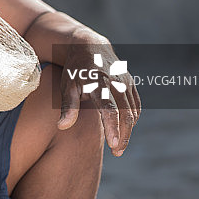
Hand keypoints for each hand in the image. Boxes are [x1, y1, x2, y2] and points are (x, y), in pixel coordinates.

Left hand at [58, 40, 140, 156]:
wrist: (89, 47)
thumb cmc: (74, 70)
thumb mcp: (67, 85)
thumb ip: (68, 106)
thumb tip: (62, 126)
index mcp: (98, 82)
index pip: (109, 108)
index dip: (113, 127)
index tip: (114, 144)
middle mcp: (115, 82)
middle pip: (125, 113)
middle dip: (123, 134)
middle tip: (117, 152)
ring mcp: (125, 82)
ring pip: (133, 111)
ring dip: (128, 130)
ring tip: (119, 147)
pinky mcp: (131, 83)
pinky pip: (136, 105)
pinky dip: (133, 119)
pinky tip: (124, 130)